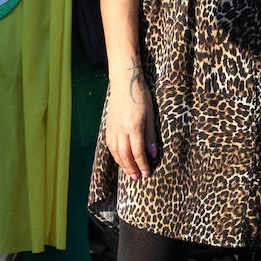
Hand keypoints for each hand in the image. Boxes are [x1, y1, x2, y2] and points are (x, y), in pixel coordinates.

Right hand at [105, 64, 156, 179]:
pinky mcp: (108, 125)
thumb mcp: (150, 116)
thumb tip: (153, 154)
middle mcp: (121, 129)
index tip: (147, 173)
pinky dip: (114, 154)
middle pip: (125, 155)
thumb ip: (151, 136)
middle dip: (132, 168)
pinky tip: (119, 159)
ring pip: (115, 151)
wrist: (124, 82)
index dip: (142, 165)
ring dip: (122, 164)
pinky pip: (110, 144)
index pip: (137, 152)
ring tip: (128, 172)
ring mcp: (112, 127)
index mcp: (133, 127)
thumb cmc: (141, 97)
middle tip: (137, 178)